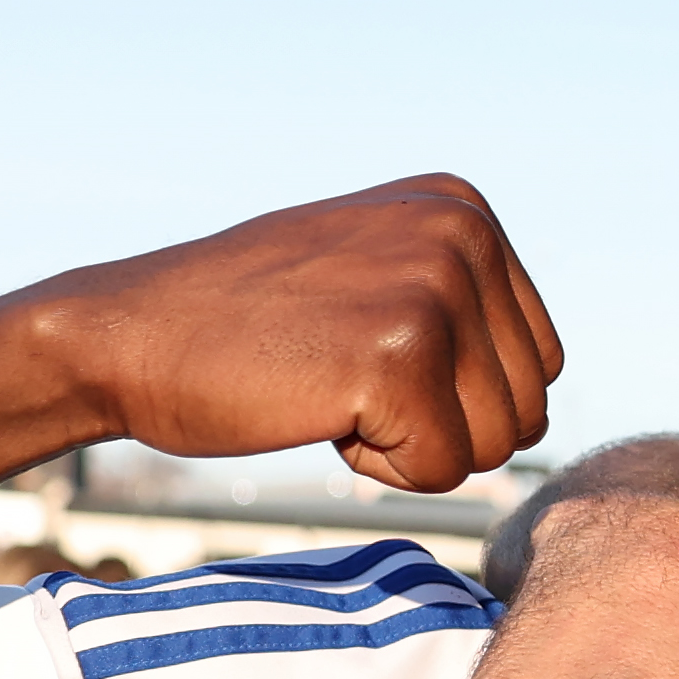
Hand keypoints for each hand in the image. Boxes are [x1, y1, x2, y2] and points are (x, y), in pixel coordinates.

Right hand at [36, 177, 564, 494]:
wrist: (131, 335)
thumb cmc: (249, 325)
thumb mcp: (374, 269)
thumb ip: (462, 299)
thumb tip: (548, 384)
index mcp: (464, 206)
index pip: (541, 361)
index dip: (456, 394)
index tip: (363, 351)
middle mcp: (461, 231)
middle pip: (528, 407)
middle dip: (440, 425)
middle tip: (341, 375)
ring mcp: (433, 288)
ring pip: (493, 445)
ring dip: (410, 446)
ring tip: (328, 385)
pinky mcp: (400, 356)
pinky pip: (442, 471)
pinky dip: (378, 467)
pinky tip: (313, 408)